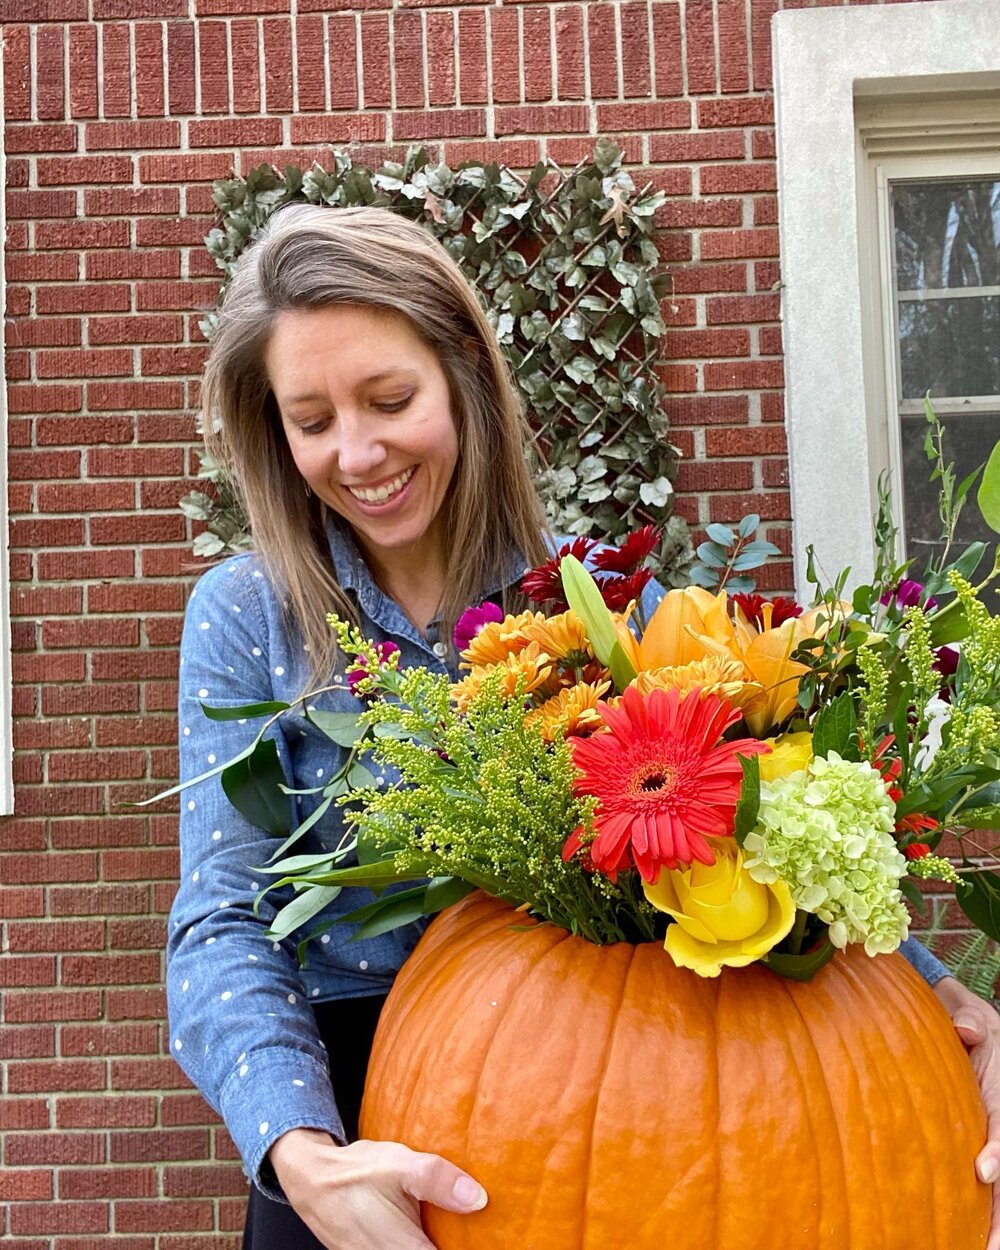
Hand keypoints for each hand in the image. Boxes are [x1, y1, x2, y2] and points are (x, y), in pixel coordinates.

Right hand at [268, 1127, 487, 1249]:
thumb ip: (437, 1180)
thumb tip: (478, 1198)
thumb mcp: (400, 1166)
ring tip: (462, 1228)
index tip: (492, 1238)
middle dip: (458, 1242)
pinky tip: (434, 1226)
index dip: (472, 1245)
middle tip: (480, 1230)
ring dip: (439, 1240)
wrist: (312, 1181)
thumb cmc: (358, 1173)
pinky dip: (420, 1243)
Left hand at [933, 976, 999, 1249]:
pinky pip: (988, 1190)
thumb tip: (965, 1030)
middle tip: (988, 1246)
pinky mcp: (983, 1157)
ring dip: (995, 1225)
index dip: (998, 1150)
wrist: (965, 1029)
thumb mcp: (972, 1013)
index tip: (982, 1170)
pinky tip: (971, 1242)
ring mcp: (996, 1141)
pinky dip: (984, 1217)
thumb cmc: (965, 1023)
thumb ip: (969, 1019)